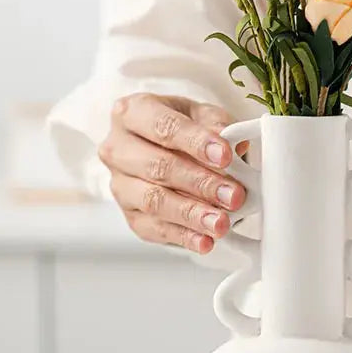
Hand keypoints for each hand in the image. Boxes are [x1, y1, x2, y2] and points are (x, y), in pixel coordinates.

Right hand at [99, 94, 246, 254]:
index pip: (164, 127)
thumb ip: (218, 125)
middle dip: (201, 183)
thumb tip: (232, 142)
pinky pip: (155, 229)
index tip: (226, 156)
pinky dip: (183, 236)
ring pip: (154, 201)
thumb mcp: (204, 115)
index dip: (196, 142)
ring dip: (192, 214)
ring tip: (222, 222)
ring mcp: (120, 184)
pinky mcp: (129, 214)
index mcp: (133, 112)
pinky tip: (205, 240)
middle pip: (158, 167)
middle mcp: (118, 148)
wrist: (167, 148)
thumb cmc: (184, 128)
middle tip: (233, 195)